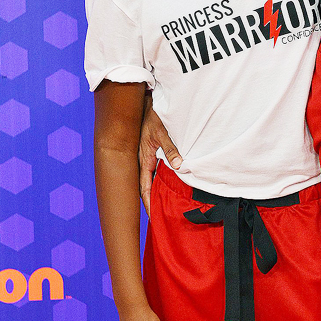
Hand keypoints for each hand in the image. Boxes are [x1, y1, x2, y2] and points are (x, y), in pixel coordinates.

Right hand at [139, 93, 180, 215]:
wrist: (147, 103)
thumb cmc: (153, 117)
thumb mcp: (163, 132)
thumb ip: (171, 149)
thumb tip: (178, 166)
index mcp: (143, 158)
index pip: (145, 187)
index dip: (149, 202)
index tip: (153, 216)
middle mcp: (143, 160)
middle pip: (146, 186)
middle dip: (152, 201)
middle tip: (159, 217)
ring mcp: (146, 157)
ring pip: (151, 179)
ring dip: (156, 192)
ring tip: (164, 206)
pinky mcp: (151, 152)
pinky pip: (154, 171)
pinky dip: (159, 181)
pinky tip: (166, 187)